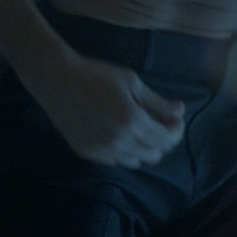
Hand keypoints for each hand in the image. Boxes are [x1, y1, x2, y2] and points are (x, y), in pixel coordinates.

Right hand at [26, 52, 185, 167]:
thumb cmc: (95, 74)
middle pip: (154, 154)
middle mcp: (119, 141)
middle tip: (160, 124)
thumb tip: (180, 111)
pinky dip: (124, 152)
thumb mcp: (130, 82)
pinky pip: (115, 161)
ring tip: (139, 131)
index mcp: (132, 121)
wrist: (56, 80)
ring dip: (143, 148)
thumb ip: (157, 101)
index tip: (175, 120)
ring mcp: (101, 150)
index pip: (165, 138)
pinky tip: (119, 135)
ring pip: (135, 161)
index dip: (176, 130)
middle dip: (162, 140)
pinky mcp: (87, 153)